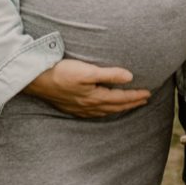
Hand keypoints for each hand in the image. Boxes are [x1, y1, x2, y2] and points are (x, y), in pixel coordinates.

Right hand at [23, 59, 149, 117]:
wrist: (37, 80)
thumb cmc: (61, 72)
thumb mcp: (87, 71)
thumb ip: (109, 74)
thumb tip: (130, 77)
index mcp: (95, 97)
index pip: (121, 98)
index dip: (136, 96)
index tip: (148, 93)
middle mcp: (89, 106)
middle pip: (115, 107)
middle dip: (131, 104)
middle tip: (144, 100)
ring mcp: (79, 109)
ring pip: (105, 111)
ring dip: (119, 108)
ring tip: (129, 105)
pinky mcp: (71, 107)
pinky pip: (94, 113)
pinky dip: (105, 111)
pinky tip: (103, 109)